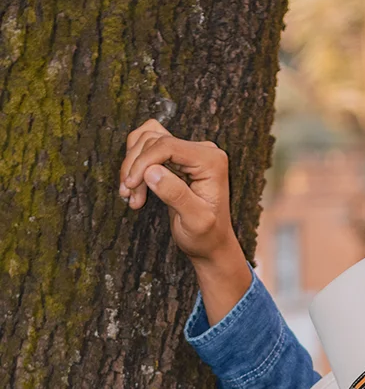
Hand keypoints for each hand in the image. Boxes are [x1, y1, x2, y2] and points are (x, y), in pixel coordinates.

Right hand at [119, 120, 251, 322]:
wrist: (212, 251)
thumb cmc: (206, 241)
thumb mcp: (192, 222)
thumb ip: (175, 195)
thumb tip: (153, 171)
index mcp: (211, 160)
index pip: (166, 145)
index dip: (141, 162)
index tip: (129, 188)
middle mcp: (204, 150)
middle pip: (153, 138)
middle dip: (134, 165)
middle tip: (128, 196)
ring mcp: (191, 152)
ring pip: (147, 138)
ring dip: (132, 163)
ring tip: (131, 195)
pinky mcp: (179, 159)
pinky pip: (149, 145)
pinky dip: (136, 162)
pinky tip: (136, 188)